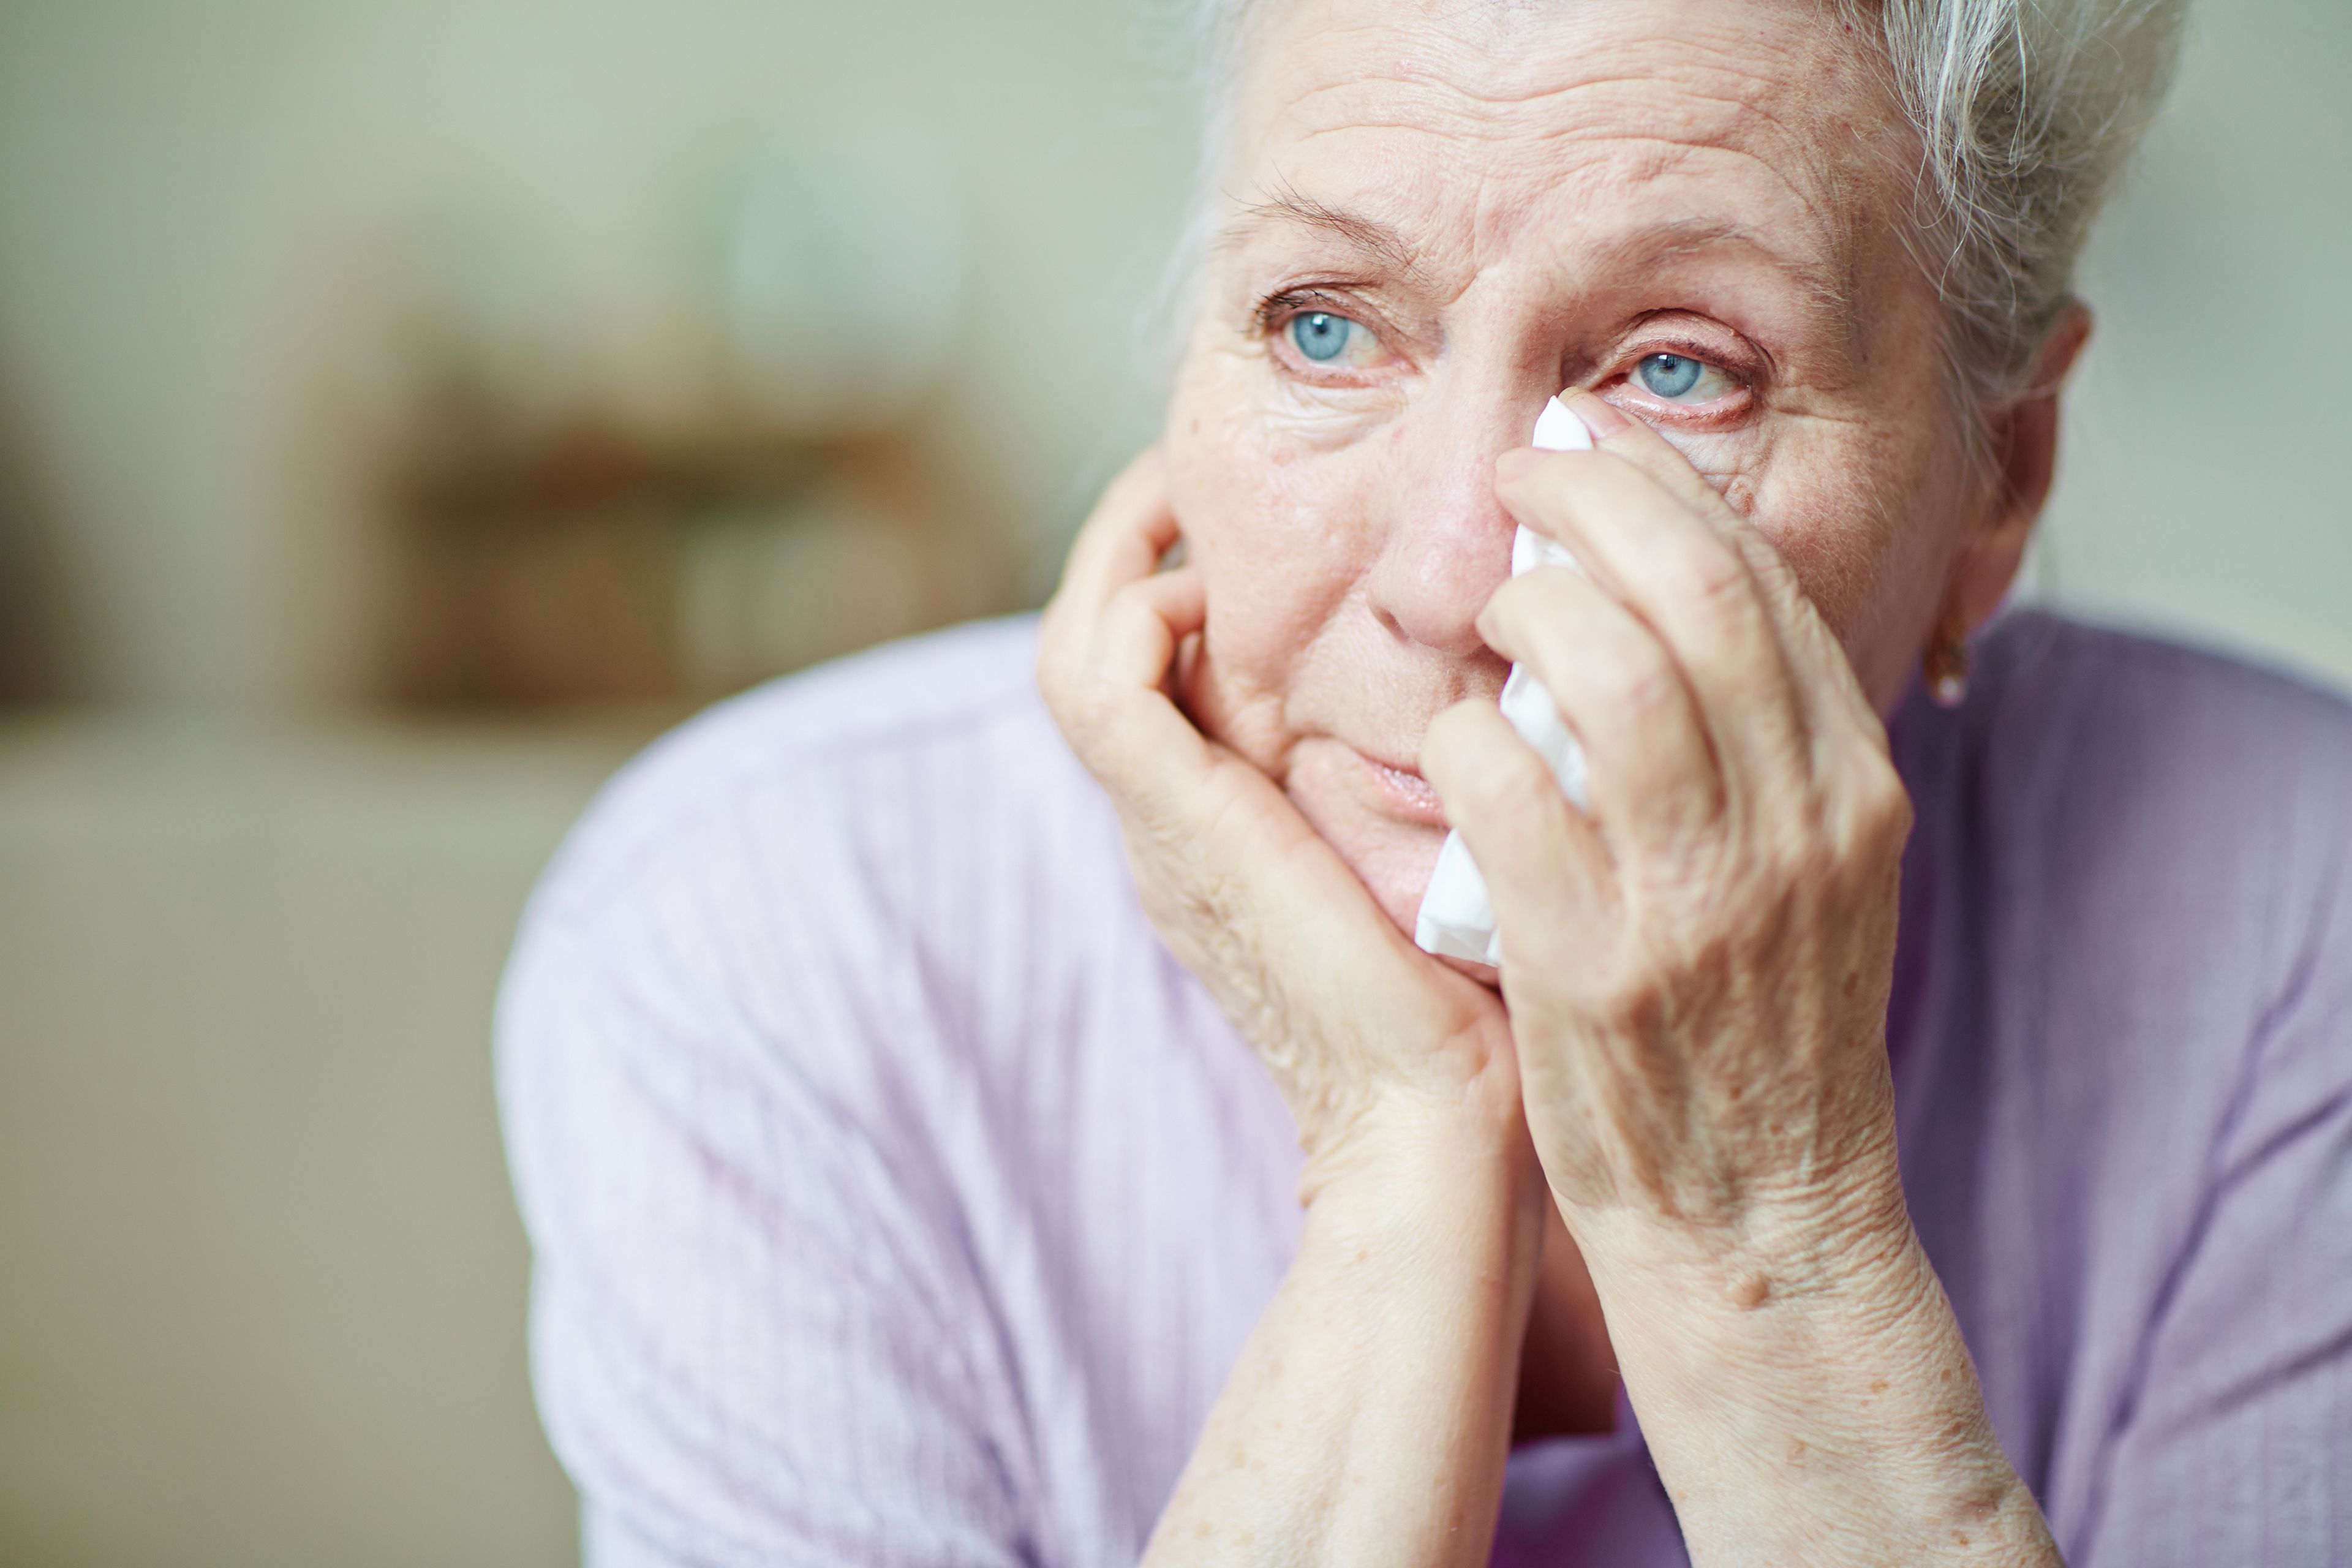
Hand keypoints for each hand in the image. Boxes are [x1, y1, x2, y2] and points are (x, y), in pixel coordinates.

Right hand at [1037, 451, 1521, 1184]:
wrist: (1437, 1127)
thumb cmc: (1468, 1006)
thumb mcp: (1428, 859)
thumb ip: (1414, 777)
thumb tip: (1484, 681)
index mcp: (1217, 836)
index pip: (1149, 673)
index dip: (1173, 575)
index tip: (1241, 511)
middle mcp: (1170, 828)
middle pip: (1093, 647)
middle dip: (1133, 542)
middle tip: (1191, 472)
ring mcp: (1161, 831)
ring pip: (1076, 651)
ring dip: (1121, 557)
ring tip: (1185, 498)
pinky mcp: (1179, 827)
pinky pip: (1102, 683)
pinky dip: (1131, 608)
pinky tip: (1202, 585)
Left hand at [1421, 391, 1915, 1276]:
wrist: (1763, 1218)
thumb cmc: (1766, 1034)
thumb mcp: (1819, 873)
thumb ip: (1770, 743)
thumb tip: (1678, 592)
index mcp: (1853, 787)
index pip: (1759, 583)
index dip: (1662, 493)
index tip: (1592, 453)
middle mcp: (1790, 822)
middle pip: (1687, 587)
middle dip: (1587, 501)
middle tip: (1517, 480)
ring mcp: (1691, 893)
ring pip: (1599, 666)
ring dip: (1522, 607)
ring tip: (1488, 612)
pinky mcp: (1589, 963)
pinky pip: (1505, 787)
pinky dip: (1464, 736)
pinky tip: (1453, 740)